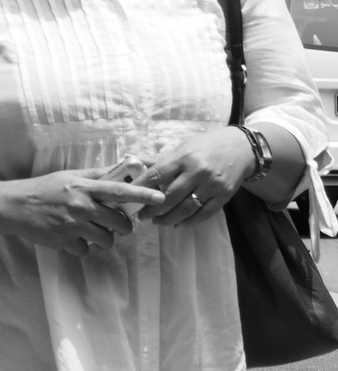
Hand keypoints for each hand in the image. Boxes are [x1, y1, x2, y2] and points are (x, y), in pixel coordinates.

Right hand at [1, 168, 167, 255]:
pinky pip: (86, 250)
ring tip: (90, 230)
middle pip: (119, 223)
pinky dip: (82, 246)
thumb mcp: (69, 177)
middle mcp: (81, 206)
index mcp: (84, 187)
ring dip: (103, 238)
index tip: (161, 197)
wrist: (14, 206)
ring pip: (106, 240)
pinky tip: (72, 237)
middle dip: (122, 226)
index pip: (120, 191)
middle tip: (114, 223)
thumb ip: (96, 176)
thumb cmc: (43, 188)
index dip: (143, 194)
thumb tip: (121, 169)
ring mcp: (72, 225)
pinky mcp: (64, 241)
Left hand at [134, 128, 255, 227]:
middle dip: (152, 209)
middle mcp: (197, 172)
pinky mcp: (224, 196)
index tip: (128, 198)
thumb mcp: (182, 147)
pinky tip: (178, 224)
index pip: (156, 175)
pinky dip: (189, 222)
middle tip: (141, 216)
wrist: (241, 148)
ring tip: (157, 221)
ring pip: (186, 209)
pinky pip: (204, 214)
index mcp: (183, 158)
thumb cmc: (206, 146)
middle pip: (170, 197)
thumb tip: (133, 163)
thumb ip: (161, 160)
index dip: (140, 189)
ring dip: (168, 219)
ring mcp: (212, 186)